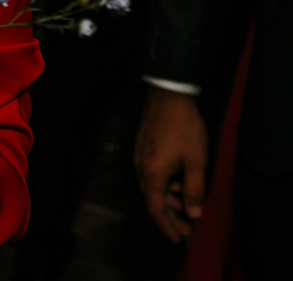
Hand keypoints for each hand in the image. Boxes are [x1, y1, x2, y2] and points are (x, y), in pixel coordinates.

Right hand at [134, 86, 206, 242]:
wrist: (168, 96)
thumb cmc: (184, 128)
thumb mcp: (196, 161)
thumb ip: (194, 189)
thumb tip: (193, 213)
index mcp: (153, 174)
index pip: (156, 208)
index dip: (167, 226)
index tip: (178, 239)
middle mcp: (141, 168)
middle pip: (152, 199)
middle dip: (170, 216)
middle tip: (188, 226)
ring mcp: (139, 157)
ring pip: (152, 186)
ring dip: (168, 199)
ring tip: (187, 203)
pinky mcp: (142, 148)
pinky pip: (151, 174)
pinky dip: (164, 185)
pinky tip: (177, 182)